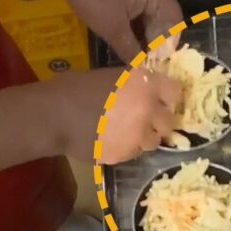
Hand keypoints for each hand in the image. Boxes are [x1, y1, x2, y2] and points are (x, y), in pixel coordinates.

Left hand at [27, 0, 182, 62]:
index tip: (156, 65)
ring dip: (145, 35)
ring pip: (152, 15)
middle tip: (145, 64)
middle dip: (156, 42)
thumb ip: (131, 50)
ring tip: (137, 57)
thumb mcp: (111, 27)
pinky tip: (129, 42)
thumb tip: (142, 72)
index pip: (174, 23)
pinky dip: (137, 25)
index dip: (166, 46)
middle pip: (165, 19)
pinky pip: (141, 8)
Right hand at [51, 67, 181, 163]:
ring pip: (153, 142)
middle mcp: (148, 111)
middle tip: (143, 119)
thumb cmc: (76, 88)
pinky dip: (128, 149)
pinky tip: (112, 141)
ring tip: (126, 133)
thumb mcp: (110, 75)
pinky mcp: (125, 155)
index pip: (175, 92)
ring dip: (144, 138)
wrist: (55, 116)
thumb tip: (145, 90)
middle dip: (158, 121)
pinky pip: (134, 153)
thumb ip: (134, 83)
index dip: (168, 97)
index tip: (160, 100)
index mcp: (145, 85)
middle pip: (168, 121)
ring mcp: (138, 136)